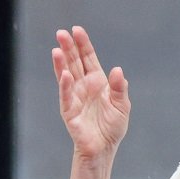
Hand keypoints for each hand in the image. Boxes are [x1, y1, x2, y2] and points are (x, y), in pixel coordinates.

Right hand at [51, 25, 129, 162]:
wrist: (103, 148)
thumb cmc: (112, 127)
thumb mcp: (122, 106)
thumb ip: (120, 88)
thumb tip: (117, 70)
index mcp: (97, 81)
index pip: (88, 58)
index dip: (83, 44)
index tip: (77, 30)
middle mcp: (83, 86)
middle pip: (74, 62)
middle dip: (68, 48)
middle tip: (61, 33)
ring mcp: (74, 97)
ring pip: (66, 75)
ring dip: (61, 63)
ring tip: (56, 49)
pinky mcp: (69, 111)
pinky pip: (66, 96)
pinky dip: (65, 85)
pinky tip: (64, 74)